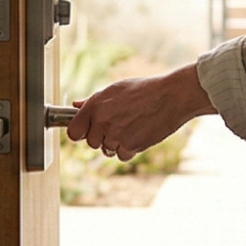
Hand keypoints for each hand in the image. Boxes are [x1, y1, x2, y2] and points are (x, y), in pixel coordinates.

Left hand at [68, 63, 216, 162]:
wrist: (171, 97)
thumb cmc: (144, 90)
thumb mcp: (116, 89)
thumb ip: (93, 101)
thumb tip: (75, 105)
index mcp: (95, 105)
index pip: (73, 132)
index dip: (80, 133)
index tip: (87, 131)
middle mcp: (102, 121)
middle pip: (91, 143)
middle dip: (102, 138)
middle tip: (118, 125)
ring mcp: (115, 135)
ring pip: (107, 150)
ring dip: (117, 144)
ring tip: (132, 126)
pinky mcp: (130, 146)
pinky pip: (122, 156)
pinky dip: (129, 149)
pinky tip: (139, 134)